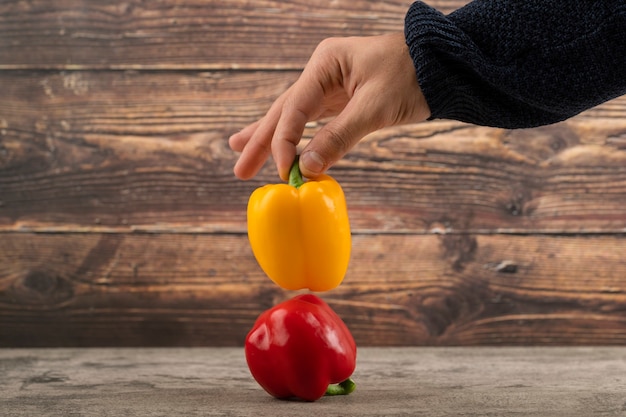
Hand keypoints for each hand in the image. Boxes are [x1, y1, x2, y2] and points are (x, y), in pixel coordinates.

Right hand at [229, 32, 430, 179]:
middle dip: (260, 141)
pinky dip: (296, 137)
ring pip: (293, 116)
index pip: (293, 108)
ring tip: (239, 152)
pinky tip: (282, 149)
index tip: (284, 172)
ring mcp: (329, 85)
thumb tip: (307, 169)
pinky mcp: (341, 99)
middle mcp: (322, 72)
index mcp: (325, 63)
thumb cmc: (413, 77)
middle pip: (283, 111)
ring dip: (269, 138)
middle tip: (239, 169)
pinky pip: (311, 122)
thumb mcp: (376, 107)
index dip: (284, 143)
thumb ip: (339, 137)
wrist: (442, 66)